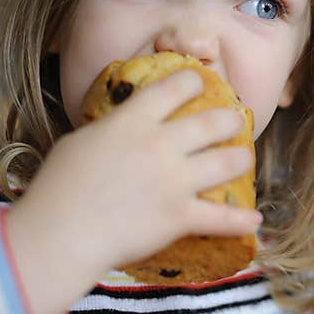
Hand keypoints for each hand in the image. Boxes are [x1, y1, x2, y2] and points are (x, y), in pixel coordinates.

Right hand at [5, 68, 260, 313]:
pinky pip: (222, 219)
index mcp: (132, 121)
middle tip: (235, 121)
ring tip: (245, 159)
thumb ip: (110, 132)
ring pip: (227, 163)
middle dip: (230, 120)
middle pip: (211, 122)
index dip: (192, 80)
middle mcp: (160, 145)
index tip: (200, 80)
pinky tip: (255, 221)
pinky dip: (242, 221)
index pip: (173, 88)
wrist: (61, 233)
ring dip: (242, 159)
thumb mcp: (80, 142)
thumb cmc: (57, 188)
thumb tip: (122, 129)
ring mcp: (174, 181)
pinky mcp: (180, 216)